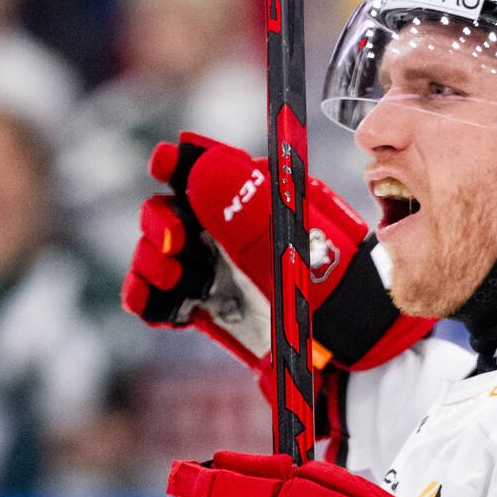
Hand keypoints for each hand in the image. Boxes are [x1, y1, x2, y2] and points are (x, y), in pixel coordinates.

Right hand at [122, 133, 433, 370]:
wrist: (351, 336)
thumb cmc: (333, 277)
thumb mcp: (294, 238)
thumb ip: (248, 211)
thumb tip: (201, 171)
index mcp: (245, 195)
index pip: (199, 166)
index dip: (176, 161)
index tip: (165, 163)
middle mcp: (220, 228)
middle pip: (164, 210)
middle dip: (159, 221)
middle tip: (174, 241)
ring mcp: (207, 267)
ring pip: (153, 253)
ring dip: (152, 261)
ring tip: (177, 278)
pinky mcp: (199, 307)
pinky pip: (154, 299)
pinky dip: (146, 298)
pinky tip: (162, 301)